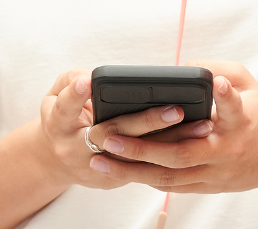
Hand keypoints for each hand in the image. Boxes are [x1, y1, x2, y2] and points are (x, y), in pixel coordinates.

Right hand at [33, 69, 206, 189]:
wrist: (59, 160)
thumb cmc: (64, 117)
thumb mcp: (56, 96)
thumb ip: (72, 82)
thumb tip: (93, 77)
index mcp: (59, 125)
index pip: (65, 109)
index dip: (76, 96)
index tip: (88, 81)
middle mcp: (76, 149)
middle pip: (112, 135)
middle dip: (145, 122)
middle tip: (175, 109)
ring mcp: (98, 167)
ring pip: (137, 157)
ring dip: (171, 141)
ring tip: (201, 126)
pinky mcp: (115, 179)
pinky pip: (146, 168)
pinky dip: (171, 153)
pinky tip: (197, 140)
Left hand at [88, 60, 257, 193]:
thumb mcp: (249, 84)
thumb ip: (218, 69)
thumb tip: (181, 68)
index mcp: (242, 121)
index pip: (234, 109)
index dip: (225, 97)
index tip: (217, 84)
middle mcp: (227, 151)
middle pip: (181, 154)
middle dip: (141, 147)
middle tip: (109, 136)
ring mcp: (217, 173)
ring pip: (169, 177)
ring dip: (132, 169)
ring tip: (100, 158)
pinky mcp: (210, 185)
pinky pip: (172, 185)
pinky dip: (145, 177)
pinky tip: (120, 169)